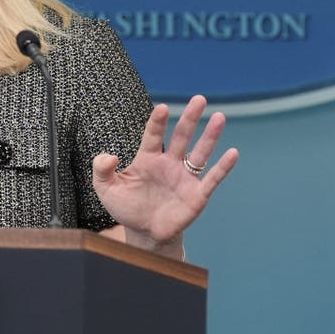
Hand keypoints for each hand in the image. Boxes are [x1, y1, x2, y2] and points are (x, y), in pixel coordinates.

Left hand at [92, 95, 238, 255]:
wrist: (144, 234)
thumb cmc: (126, 208)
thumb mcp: (106, 189)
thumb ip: (101, 170)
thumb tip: (110, 156)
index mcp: (148, 159)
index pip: (153, 135)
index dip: (157, 121)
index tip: (162, 108)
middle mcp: (169, 164)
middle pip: (182, 136)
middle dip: (190, 118)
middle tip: (199, 99)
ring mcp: (184, 178)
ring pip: (200, 153)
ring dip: (210, 136)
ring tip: (219, 117)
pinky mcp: (197, 195)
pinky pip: (212, 179)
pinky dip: (223, 167)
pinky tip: (232, 153)